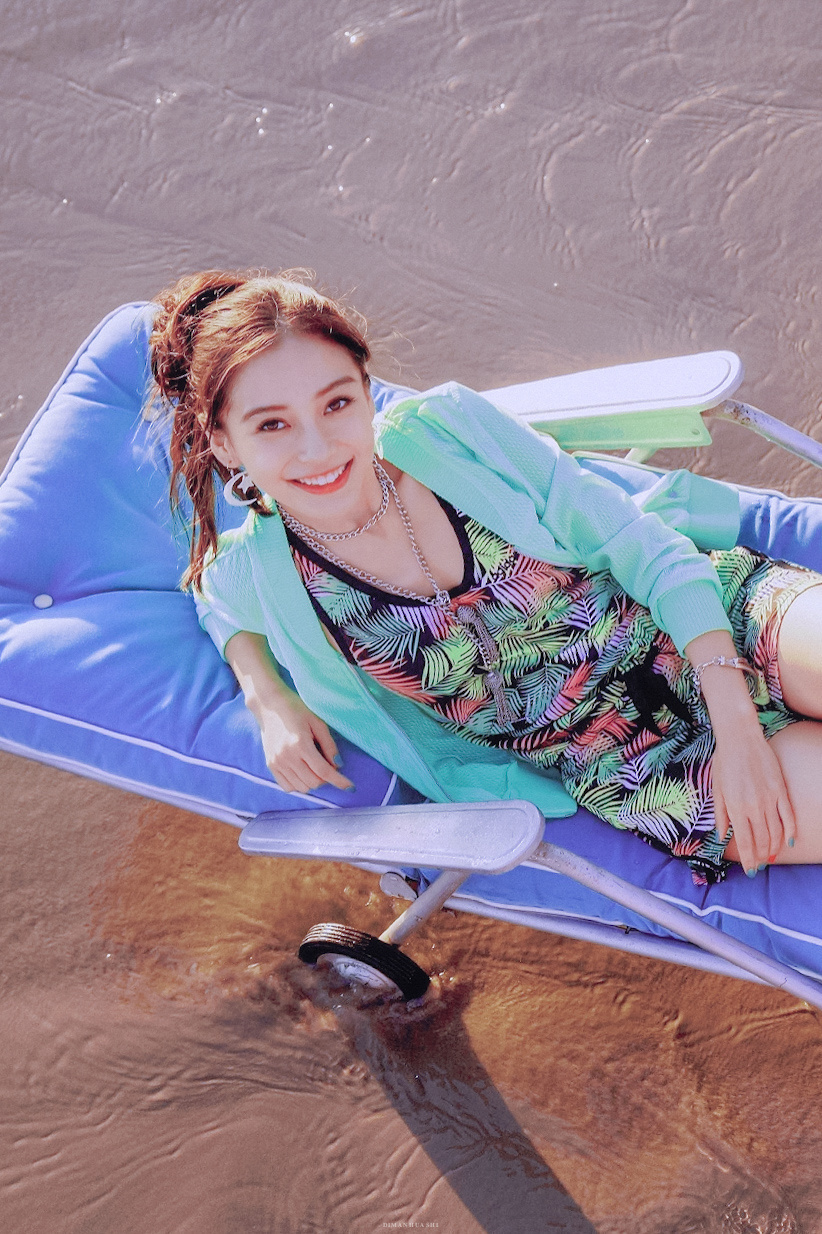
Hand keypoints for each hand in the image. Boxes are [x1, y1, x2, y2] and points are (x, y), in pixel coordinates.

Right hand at [257, 689, 353, 794]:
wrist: (269, 705)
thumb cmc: (296, 710)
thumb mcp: (318, 723)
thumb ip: (329, 745)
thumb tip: (338, 765)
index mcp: (300, 744)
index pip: (324, 771)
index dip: (339, 781)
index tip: (350, 787)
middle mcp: (287, 756)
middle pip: (314, 782)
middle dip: (326, 778)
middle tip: (327, 764)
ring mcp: (277, 762)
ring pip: (302, 787)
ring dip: (313, 781)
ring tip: (314, 766)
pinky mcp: (270, 765)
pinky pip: (288, 787)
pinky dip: (299, 784)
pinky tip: (303, 772)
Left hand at [712, 723, 796, 871]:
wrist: (740, 739)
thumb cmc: (724, 763)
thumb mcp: (716, 789)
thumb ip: (720, 815)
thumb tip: (722, 836)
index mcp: (735, 808)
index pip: (745, 842)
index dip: (749, 859)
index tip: (750, 870)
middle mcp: (753, 806)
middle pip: (762, 840)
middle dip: (761, 857)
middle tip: (760, 866)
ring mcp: (769, 798)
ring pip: (776, 832)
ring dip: (774, 848)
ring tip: (772, 857)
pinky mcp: (780, 790)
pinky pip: (788, 816)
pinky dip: (790, 831)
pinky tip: (788, 841)